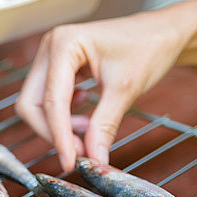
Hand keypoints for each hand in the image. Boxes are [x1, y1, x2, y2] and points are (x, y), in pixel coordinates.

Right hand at [15, 10, 191, 172]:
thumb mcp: (125, 90)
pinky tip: (83, 116)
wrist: (163, 33)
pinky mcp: (57, 67)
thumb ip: (104, 126)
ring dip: (56, 126)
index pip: (52, 101)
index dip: (59, 136)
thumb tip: (94, 160)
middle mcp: (51, 47)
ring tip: (86, 132)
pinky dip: (61, 116)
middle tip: (79, 151)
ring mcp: (51, 56)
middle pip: (32, 104)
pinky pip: (47, 99)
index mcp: (64, 44)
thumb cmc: (148, 48)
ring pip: (36, 104)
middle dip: (52, 131)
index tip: (71, 163)